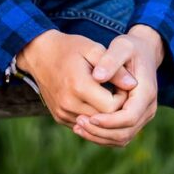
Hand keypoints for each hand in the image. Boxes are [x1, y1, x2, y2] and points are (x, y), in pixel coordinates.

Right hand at [17, 30, 137, 125]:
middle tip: (118, 90)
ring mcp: (62, 113)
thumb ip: (115, 67)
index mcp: (78, 85)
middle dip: (116, 108)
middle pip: (104, 119)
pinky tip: (96, 100)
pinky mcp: (59, 118)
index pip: (112, 107)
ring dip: (105, 114)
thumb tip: (134, 85)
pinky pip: (84, 125)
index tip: (122, 83)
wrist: (39, 54)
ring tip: (107, 94)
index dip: (122, 97)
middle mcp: (69, 104)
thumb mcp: (93, 49)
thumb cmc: (69, 48)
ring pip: (95, 125)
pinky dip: (93, 116)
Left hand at [72, 26, 163, 146]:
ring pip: (122, 138)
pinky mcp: (134, 119)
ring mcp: (143, 116)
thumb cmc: (130, 47)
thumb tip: (97, 77)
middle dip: (101, 131)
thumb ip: (110, 60)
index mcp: (146, 92)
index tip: (88, 116)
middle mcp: (148, 108)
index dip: (109, 121)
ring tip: (78, 127)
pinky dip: (102, 135)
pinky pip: (119, 135)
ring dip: (100, 136)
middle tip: (78, 123)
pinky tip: (84, 128)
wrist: (143, 51)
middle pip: (125, 132)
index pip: (129, 117)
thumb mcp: (122, 46)